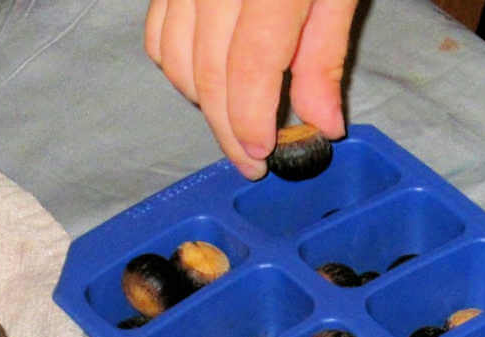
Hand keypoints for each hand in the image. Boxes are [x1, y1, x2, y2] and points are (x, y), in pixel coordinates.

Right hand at [144, 0, 357, 178]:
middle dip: (226, 126)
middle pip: (208, 70)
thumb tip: (322, 124)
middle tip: (250, 159)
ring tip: (236, 120)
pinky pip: (158, 28)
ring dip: (202, 100)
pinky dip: (177, 65)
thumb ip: (326, 54)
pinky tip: (207, 79)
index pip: (249, 66)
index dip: (251, 120)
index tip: (261, 157)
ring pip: (175, 55)